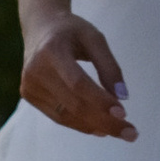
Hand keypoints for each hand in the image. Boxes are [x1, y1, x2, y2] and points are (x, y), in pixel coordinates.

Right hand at [18, 11, 135, 140]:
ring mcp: (29, 85)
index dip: (100, 100)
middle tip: (130, 133)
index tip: (123, 113)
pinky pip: (58, 116)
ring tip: (119, 131)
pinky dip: (80, 124)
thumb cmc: (71, 31)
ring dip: (95, 126)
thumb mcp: (94, 38)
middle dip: (104, 121)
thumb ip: (109, 66)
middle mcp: (35, 70)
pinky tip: (99, 128)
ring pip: (66, 115)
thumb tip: (123, 98)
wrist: (40, 27)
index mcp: (52, 50)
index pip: (78, 83)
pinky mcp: (28, 95)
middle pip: (73, 104)